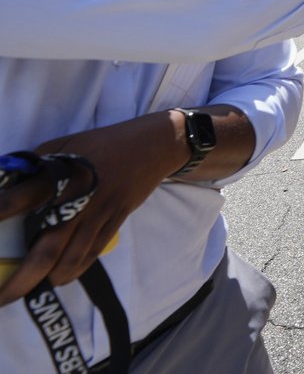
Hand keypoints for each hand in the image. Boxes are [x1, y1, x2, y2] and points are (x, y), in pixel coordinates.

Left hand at [0, 116, 181, 305]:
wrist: (152, 145)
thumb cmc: (102, 143)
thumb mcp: (64, 144)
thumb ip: (36, 166)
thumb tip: (8, 186)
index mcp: (59, 176)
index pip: (18, 198)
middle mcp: (77, 200)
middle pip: (46, 248)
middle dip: (22, 279)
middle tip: (2, 297)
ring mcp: (99, 213)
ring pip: (71, 257)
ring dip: (48, 280)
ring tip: (28, 294)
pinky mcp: (116, 219)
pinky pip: (93, 252)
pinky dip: (75, 269)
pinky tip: (60, 278)